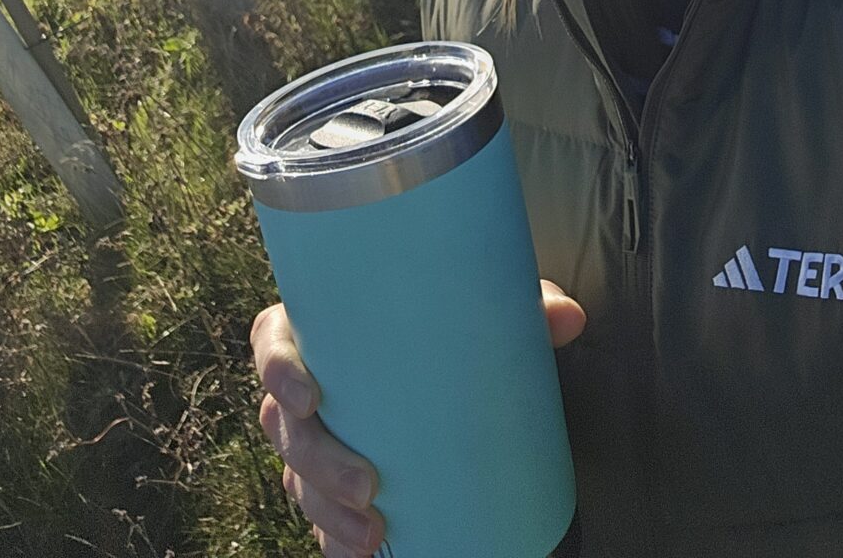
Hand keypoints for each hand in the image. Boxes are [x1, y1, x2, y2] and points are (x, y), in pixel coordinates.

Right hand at [251, 281, 586, 556]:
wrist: (469, 376)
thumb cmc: (459, 328)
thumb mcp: (491, 314)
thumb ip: (527, 309)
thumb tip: (570, 318)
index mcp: (329, 329)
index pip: (273, 339)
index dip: (276, 366)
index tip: (308, 395)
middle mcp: (312, 384)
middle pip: (282, 423)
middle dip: (316, 460)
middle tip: (368, 485)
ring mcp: (320, 438)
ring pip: (296, 478)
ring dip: (324, 512)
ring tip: (373, 534)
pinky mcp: (338, 483)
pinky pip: (319, 517)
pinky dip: (334, 541)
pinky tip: (358, 555)